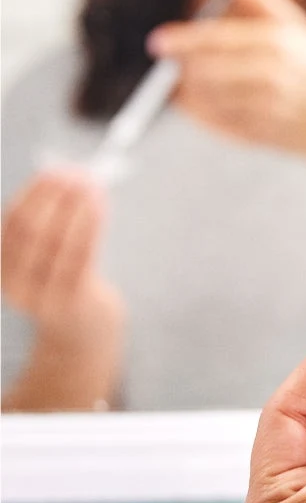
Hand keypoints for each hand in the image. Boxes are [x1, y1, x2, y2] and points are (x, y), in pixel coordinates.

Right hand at [1, 166, 122, 341]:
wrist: (82, 330)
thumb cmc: (67, 279)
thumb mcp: (47, 254)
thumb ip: (50, 221)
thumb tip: (66, 174)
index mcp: (4, 267)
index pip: (12, 223)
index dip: (33, 194)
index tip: (53, 171)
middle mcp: (15, 283)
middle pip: (30, 231)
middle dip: (52, 198)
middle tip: (75, 174)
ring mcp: (41, 295)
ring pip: (55, 243)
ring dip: (74, 208)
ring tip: (91, 186)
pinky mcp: (69, 300)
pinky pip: (79, 257)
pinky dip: (88, 226)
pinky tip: (99, 206)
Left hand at [148, 0, 305, 158]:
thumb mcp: (294, 25)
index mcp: (276, 42)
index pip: (215, 40)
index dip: (181, 41)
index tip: (157, 42)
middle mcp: (270, 75)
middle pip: (203, 71)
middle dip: (184, 68)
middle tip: (175, 65)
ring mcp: (264, 107)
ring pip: (206, 98)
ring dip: (193, 92)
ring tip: (201, 85)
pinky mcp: (259, 132)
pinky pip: (215, 122)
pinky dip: (205, 114)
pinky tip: (214, 105)